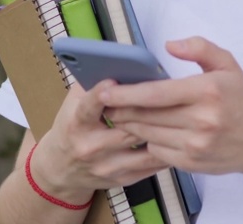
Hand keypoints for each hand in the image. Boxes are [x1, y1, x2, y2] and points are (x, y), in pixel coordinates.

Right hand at [31, 82, 170, 201]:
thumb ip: (91, 83)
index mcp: (76, 123)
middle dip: (149, 112)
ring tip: (182, 120)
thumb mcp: (72, 103)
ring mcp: (106, 166)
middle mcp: (90, 146)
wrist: (60, 169)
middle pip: (127, 127)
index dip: (101, 93)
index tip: (113, 79)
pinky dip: (166, 153)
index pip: (89, 107)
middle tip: (172, 98)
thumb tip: (117, 62)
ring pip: (144, 149)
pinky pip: (150, 167)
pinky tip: (177, 139)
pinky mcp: (120, 179)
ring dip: (164, 134)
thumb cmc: (71, 128)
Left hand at [102, 36, 242, 174]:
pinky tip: (145, 131)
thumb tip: (169, 45)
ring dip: (129, 125)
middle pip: (147, 115)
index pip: (156, 93)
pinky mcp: (192, 162)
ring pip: (148, 134)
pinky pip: (157, 151)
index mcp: (207, 91)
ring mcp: (196, 144)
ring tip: (120, 115)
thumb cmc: (241, 99)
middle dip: (121, 109)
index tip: (104, 90)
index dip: (126, 93)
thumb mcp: (227, 64)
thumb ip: (199, 48)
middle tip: (106, 103)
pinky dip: (147, 141)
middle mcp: (201, 120)